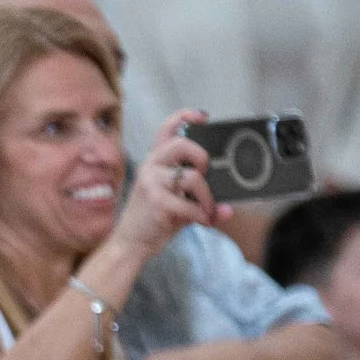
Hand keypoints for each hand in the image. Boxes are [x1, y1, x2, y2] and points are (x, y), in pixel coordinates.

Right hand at [103, 121, 224, 268]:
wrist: (130, 243)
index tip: (203, 117)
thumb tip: (229, 209)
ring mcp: (151, 183)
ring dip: (208, 198)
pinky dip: (202, 215)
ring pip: (192, 177)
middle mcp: (150, 166)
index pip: (166, 129)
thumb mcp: (177, 202)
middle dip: (203, 158)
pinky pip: (190, 204)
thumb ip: (200, 199)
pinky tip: (202, 221)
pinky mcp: (156, 202)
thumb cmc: (154, 218)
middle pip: (182, 144)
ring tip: (208, 210)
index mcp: (155, 161)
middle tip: (206, 176)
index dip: (185, 116)